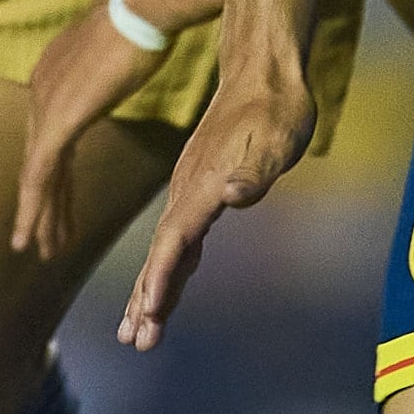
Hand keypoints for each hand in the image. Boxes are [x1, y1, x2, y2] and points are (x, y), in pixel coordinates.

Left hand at [11, 0, 167, 260]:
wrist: (147, 5)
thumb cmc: (149, 18)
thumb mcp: (126, 48)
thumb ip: (116, 66)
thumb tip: (129, 59)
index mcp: (55, 72)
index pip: (49, 135)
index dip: (52, 174)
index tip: (55, 204)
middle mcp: (42, 87)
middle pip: (40, 157)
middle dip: (44, 202)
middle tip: (42, 240)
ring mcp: (47, 102)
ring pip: (37, 172)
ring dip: (40, 214)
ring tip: (41, 250)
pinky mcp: (59, 117)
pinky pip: (41, 172)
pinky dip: (36, 206)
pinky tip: (34, 233)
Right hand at [118, 66, 316, 349]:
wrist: (264, 71)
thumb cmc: (278, 107)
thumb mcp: (278, 138)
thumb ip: (255, 170)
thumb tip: (234, 194)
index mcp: (203, 185)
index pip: (175, 240)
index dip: (162, 278)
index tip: (148, 314)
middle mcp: (189, 191)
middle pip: (162, 254)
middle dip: (148, 300)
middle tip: (135, 342)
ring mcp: (190, 190)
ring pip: (166, 250)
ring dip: (152, 291)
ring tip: (136, 331)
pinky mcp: (200, 188)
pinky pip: (179, 238)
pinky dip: (169, 268)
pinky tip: (165, 289)